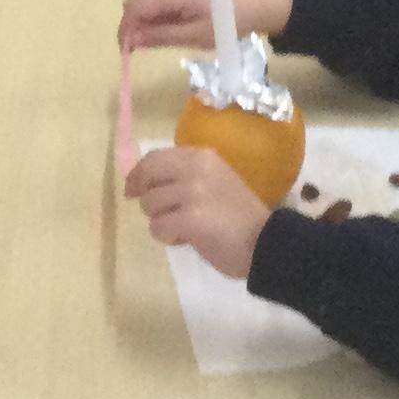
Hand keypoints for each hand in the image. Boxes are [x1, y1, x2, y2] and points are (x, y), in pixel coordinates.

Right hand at [117, 0, 292, 53]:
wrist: (257, 6)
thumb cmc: (227, 22)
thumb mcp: (193, 35)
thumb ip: (160, 37)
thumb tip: (131, 42)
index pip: (133, 9)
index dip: (125, 31)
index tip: (127, 54)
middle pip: (134, 3)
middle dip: (132, 26)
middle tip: (142, 49)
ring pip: (145, 1)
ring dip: (144, 21)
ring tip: (158, 41)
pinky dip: (155, 15)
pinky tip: (169, 28)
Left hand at [125, 145, 271, 279]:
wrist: (267, 242)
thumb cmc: (242, 216)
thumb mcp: (216, 181)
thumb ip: (187, 176)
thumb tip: (149, 184)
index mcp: (202, 157)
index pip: (155, 157)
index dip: (138, 173)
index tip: (131, 188)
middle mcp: (194, 169)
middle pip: (148, 177)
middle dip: (145, 197)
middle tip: (154, 213)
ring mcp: (191, 193)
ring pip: (149, 205)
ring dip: (160, 221)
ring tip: (183, 228)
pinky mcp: (189, 219)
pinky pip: (158, 227)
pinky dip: (167, 237)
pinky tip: (185, 239)